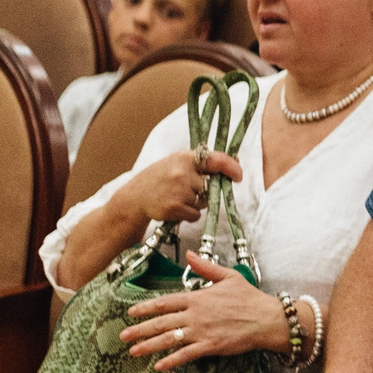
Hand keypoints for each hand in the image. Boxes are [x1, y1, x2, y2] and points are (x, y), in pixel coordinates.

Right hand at [115, 147, 244, 226]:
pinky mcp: (174, 207)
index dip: (231, 167)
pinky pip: (195, 215)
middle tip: (188, 190)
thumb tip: (235, 161)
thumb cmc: (159, 180)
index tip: (238, 175)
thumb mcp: (176, 163)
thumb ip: (202, 163)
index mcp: (184, 158)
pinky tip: (174, 207)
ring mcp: (178, 190)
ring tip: (176, 197)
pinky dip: (188, 214)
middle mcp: (181, 172)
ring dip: (195, 203)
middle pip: (211, 186)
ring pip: (204, 202)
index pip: (216, 159)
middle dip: (205, 191)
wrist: (133, 199)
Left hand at [120, 254, 283, 368]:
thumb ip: (205, 267)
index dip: (146, 307)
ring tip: (133, 351)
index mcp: (198, 298)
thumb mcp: (228, 276)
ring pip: (169, 339)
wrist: (267, 319)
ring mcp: (201, 331)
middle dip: (140, 329)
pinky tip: (159, 366)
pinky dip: (171, 361)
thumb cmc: (249, 298)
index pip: (165, 302)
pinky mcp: (210, 346)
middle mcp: (195, 315)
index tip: (131, 312)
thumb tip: (190, 254)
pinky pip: (186, 355)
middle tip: (123, 335)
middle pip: (161, 322)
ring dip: (149, 345)